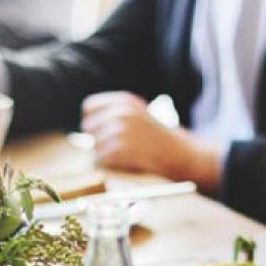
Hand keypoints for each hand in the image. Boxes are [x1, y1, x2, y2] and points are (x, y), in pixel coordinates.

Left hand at [80, 92, 222, 190]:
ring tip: (125, 156)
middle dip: (97, 139)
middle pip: (89, 128)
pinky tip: (126, 162)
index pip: (90, 107)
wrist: (181, 155)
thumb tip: (84, 125)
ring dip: (104, 154)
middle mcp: (121, 112)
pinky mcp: (121, 149)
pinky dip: (110, 164)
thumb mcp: (138, 115)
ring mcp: (121, 130)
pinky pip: (101, 158)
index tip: (101, 131)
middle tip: (117, 147)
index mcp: (124, 101)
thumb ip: (114, 115)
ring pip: (94, 146)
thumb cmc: (158, 138)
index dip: (93, 121)